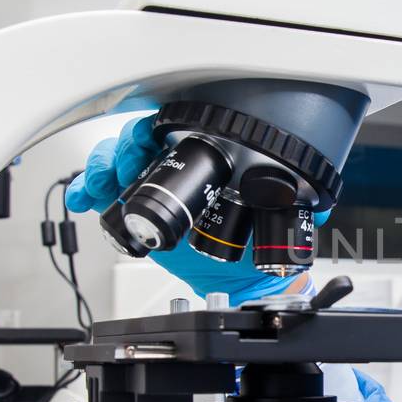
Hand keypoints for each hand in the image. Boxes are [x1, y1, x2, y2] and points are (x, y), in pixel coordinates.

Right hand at [66, 115, 327, 304]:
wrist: (237, 277)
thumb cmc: (255, 238)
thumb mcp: (278, 216)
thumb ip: (300, 207)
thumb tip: (317, 207)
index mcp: (210, 154)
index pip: (178, 125)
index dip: (159, 127)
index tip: (151, 138)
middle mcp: (176, 163)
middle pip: (139, 138)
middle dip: (127, 145)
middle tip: (128, 161)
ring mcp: (150, 184)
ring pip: (116, 158)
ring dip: (104, 163)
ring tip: (103, 181)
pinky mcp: (133, 207)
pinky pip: (102, 191)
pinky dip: (88, 189)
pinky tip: (84, 197)